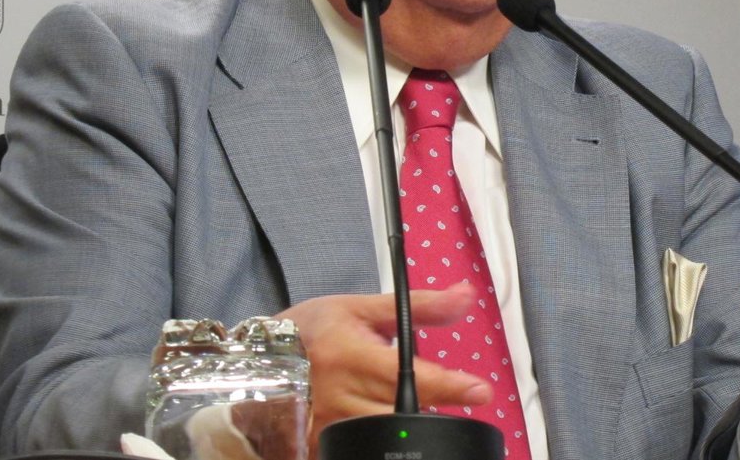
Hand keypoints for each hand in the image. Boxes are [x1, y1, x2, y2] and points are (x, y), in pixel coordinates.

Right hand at [276, 283, 492, 456]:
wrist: (258, 356)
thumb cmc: (313, 328)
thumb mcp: (363, 308)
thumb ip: (419, 306)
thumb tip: (465, 295)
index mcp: (350, 354)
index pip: (409, 374)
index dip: (449, 385)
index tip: (480, 390)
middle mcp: (338, 393)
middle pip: (402, 411)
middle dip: (435, 408)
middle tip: (460, 400)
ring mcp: (328, 424)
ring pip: (384, 434)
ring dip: (411, 425)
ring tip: (425, 411)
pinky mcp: (320, 443)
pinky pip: (360, 446)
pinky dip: (382, 438)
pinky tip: (391, 429)